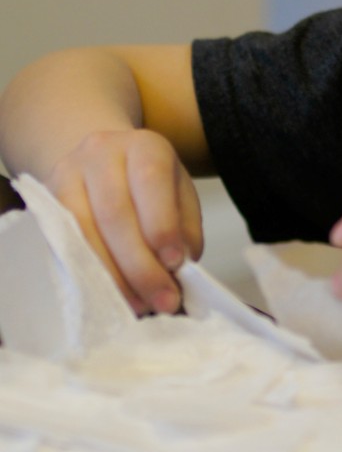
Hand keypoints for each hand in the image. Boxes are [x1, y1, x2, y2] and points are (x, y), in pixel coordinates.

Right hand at [44, 128, 202, 314]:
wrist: (102, 164)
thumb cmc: (150, 188)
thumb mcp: (180, 196)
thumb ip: (185, 229)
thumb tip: (178, 268)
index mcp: (144, 145)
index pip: (150, 180)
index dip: (161, 225)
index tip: (175, 264)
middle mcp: (101, 152)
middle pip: (114, 212)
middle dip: (140, 265)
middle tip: (163, 300)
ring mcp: (67, 175)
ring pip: (83, 231)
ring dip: (113, 277)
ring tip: (139, 305)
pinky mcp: (46, 202)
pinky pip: (63, 244)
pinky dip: (88, 275)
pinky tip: (109, 295)